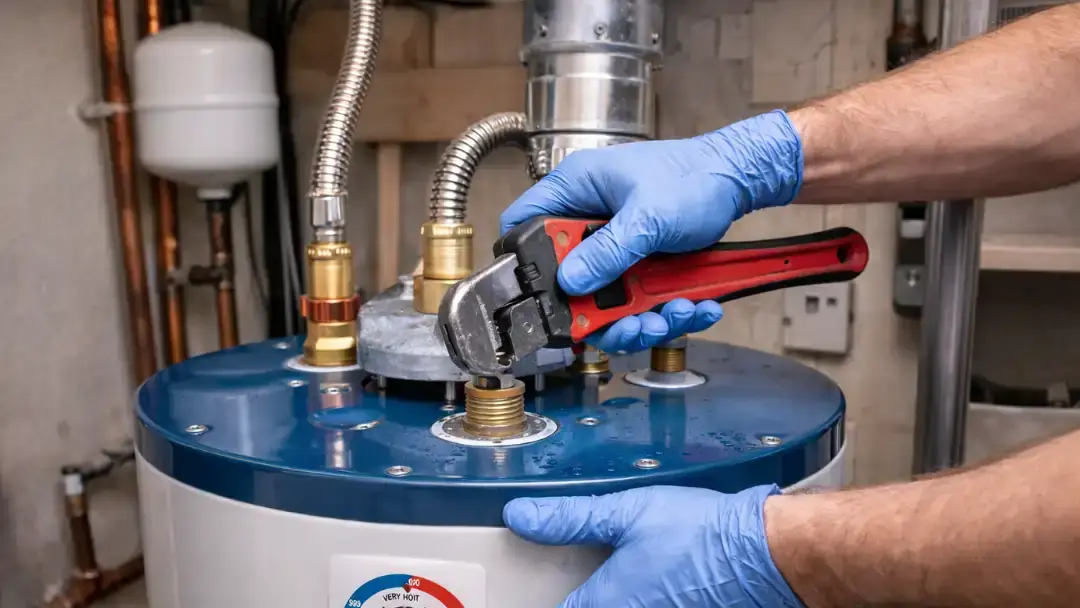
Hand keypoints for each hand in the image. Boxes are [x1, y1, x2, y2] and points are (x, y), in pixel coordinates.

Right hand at [500, 110, 803, 351]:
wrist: (739, 181)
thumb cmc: (695, 175)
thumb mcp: (649, 214)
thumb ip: (609, 251)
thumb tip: (573, 281)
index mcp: (576, 190)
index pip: (523, 225)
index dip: (524, 262)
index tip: (548, 293)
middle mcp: (589, 221)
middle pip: (569, 281)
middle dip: (602, 313)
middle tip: (631, 323)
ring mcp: (614, 247)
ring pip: (608, 303)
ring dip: (642, 320)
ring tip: (674, 315)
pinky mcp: (638, 267)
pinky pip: (641, 304)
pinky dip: (669, 313)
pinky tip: (694, 306)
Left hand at [503, 485, 802, 607]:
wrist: (765, 553)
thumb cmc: (703, 534)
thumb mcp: (626, 512)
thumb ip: (570, 518)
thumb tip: (522, 516)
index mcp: (609, 603)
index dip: (550, 591)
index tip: (546, 577)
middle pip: (593, 607)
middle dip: (590, 590)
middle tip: (600, 566)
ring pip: (624, 607)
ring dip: (621, 592)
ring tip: (632, 566)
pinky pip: (652, 605)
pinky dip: (644, 595)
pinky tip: (658, 573)